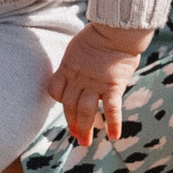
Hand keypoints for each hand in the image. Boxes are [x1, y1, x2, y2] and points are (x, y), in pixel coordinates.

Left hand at [44, 23, 145, 146]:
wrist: (116, 30)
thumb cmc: (99, 35)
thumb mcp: (78, 48)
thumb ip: (78, 63)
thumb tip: (80, 70)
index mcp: (68, 68)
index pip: (55, 90)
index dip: (59, 100)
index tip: (65, 106)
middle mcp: (79, 78)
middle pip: (70, 105)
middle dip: (71, 122)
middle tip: (76, 136)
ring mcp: (96, 83)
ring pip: (86, 111)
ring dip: (85, 128)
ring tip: (86, 142)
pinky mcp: (113, 85)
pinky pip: (112, 108)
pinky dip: (114, 123)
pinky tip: (115, 136)